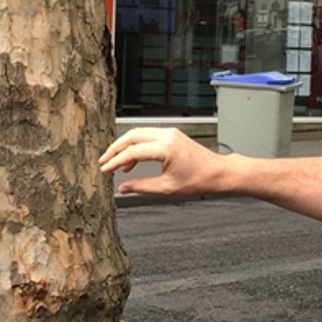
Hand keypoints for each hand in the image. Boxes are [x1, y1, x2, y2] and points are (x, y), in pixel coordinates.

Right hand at [98, 127, 226, 195]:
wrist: (218, 172)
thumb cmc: (200, 179)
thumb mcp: (167, 187)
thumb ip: (142, 186)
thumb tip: (123, 188)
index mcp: (166, 147)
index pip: (132, 152)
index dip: (115, 161)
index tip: (105, 169)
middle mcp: (167, 135)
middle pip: (131, 136)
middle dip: (115, 149)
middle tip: (103, 161)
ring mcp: (170, 133)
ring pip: (138, 134)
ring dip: (125, 147)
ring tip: (115, 164)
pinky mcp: (172, 135)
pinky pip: (148, 136)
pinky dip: (136, 146)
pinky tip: (131, 162)